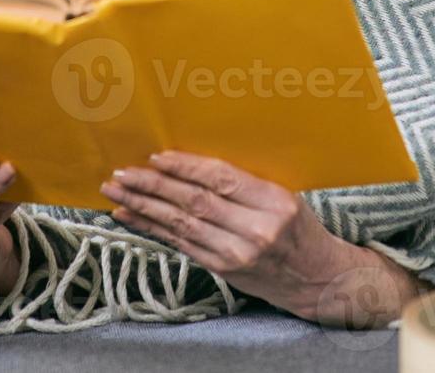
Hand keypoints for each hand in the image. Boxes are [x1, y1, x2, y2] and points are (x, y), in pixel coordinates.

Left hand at [100, 151, 425, 325]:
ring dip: (144, 206)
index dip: (185, 166)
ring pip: (181, 225)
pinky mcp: (224, 270)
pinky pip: (181, 245)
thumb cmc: (299, 229)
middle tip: (122, 173)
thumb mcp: (283, 196)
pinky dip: (152, 229)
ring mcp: (237, 253)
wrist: (318, 279)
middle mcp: (256, 229)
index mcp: (274, 202)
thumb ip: (243, 183)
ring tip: (116, 192)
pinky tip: (130, 216)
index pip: (221, 179)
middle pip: (195, 202)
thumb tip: (190, 161)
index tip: (155, 156)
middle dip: (153, 185)